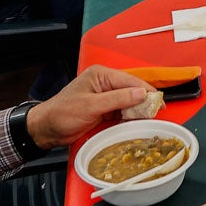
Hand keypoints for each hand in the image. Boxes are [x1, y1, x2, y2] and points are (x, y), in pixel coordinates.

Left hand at [25, 65, 152, 149]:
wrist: (46, 129)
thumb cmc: (62, 113)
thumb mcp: (90, 106)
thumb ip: (117, 99)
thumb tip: (141, 94)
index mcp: (101, 75)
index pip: (129, 81)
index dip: (145, 91)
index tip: (158, 101)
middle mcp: (104, 83)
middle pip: (131, 90)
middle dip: (144, 101)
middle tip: (156, 112)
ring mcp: (105, 97)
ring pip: (129, 102)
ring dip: (138, 110)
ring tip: (149, 119)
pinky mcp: (104, 110)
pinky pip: (122, 112)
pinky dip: (129, 118)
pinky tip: (136, 123)